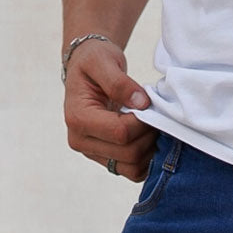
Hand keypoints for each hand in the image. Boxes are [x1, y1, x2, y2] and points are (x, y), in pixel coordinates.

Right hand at [63, 39, 156, 181]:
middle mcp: (81, 142)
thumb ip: (119, 82)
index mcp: (78, 119)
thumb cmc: (93, 61)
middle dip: (148, 136)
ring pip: (133, 168)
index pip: (120, 133)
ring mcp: (93, 154)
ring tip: (151, 125)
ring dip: (150, 150)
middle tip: (155, 115)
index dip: (142, 122)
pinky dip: (147, 160)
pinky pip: (133, 172)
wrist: (87, 69)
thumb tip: (141, 103)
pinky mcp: (106, 160)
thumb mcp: (103, 60)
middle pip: (129, 153)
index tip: (148, 104)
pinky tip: (149, 139)